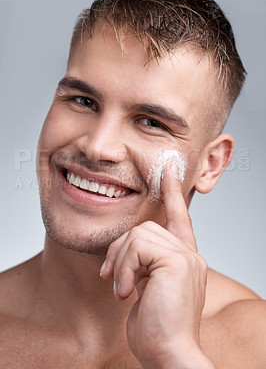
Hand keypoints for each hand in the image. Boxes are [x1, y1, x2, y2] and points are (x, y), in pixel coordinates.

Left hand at [100, 163, 213, 368]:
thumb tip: (127, 253)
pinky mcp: (176, 261)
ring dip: (120, 262)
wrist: (169, 354)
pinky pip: (136, 247)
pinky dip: (124, 269)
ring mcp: (185, 256)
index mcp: (184, 258)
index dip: (173, 193)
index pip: (180, 218)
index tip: (168, 169)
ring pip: (138, 234)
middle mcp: (189, 253)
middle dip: (120, 250)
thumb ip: (144, 265)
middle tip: (111, 277)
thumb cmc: (156, 327)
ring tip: (120, 289)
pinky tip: (125, 292)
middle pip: (144, 227)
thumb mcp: (148, 289)